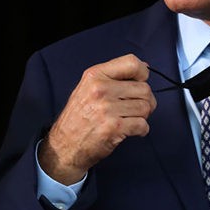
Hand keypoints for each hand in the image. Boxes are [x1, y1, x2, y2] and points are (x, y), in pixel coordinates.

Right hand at [38, 54, 156, 184]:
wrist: (64, 146)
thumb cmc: (78, 118)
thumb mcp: (88, 87)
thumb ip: (113, 76)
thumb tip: (144, 67)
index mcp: (95, 75)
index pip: (132, 63)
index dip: (142, 73)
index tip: (140, 82)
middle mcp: (100, 89)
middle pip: (144, 88)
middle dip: (145, 100)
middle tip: (135, 108)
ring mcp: (107, 109)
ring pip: (146, 107)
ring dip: (143, 116)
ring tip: (131, 119)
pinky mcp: (114, 128)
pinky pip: (143, 124)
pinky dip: (142, 130)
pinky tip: (131, 131)